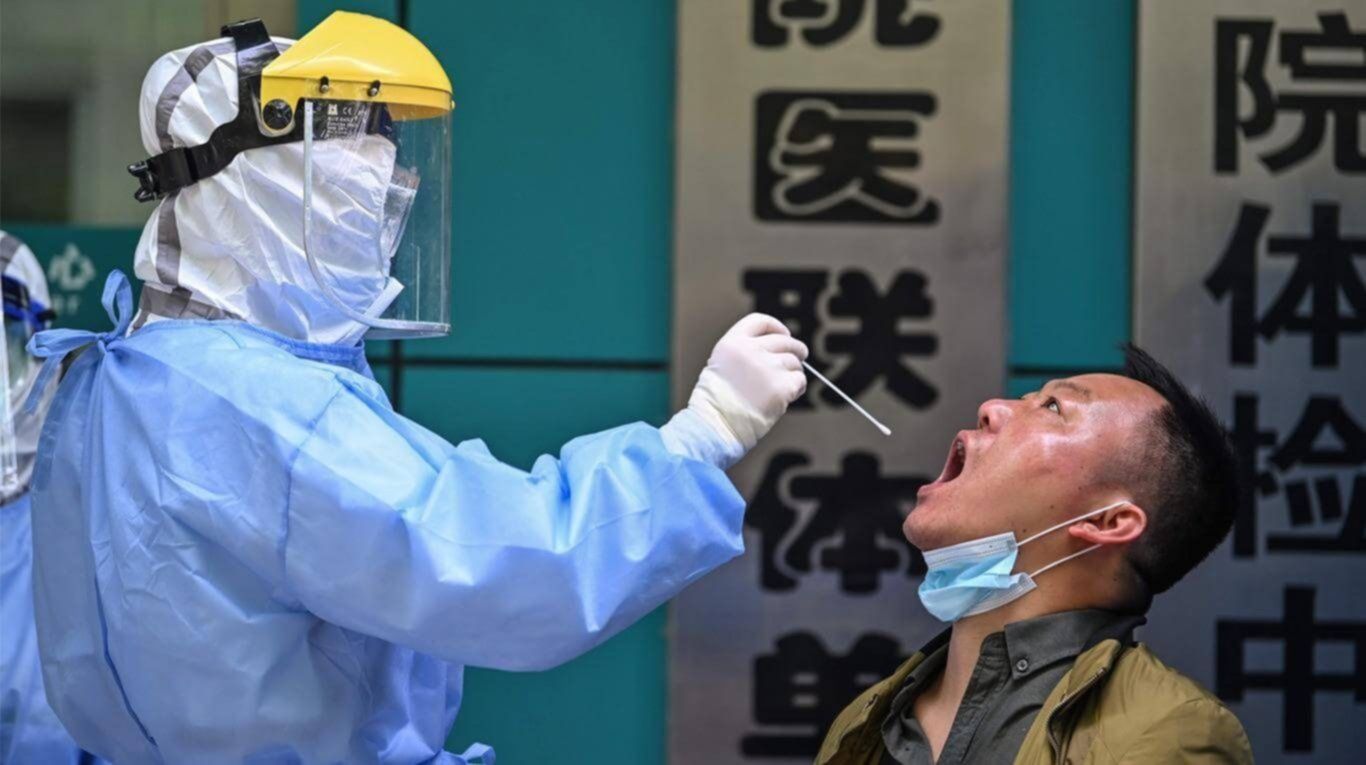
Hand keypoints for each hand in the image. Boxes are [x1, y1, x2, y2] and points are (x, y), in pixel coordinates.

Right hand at [687, 313, 808, 452]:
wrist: (715, 426)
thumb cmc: (717, 403)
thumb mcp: (722, 365)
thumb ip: (745, 352)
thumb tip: (777, 350)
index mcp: (732, 342)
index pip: (761, 321)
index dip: (777, 327)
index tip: (785, 335)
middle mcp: (750, 350)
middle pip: (784, 341)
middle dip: (795, 349)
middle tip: (800, 357)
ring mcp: (767, 367)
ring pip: (794, 362)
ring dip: (793, 372)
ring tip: (783, 387)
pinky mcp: (780, 387)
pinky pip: (799, 380)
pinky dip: (797, 388)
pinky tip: (786, 397)